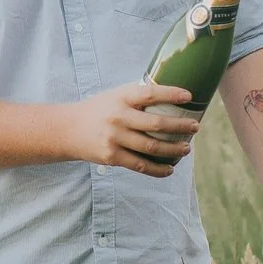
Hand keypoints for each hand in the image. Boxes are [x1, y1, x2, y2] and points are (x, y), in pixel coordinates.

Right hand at [62, 82, 200, 176]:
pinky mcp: (112, 157)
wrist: (67, 129)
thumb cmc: (98, 110)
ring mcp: (115, 138)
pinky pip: (140, 165)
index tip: (189, 97)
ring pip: (152, 147)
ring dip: (173, 149)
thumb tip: (171, 99)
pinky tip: (170, 169)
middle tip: (195, 127)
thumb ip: (138, 98)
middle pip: (157, 124)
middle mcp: (118, 117)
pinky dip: (158, 169)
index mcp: (121, 97)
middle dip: (180, 127)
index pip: (150, 94)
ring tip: (186, 149)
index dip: (171, 94)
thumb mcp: (114, 96)